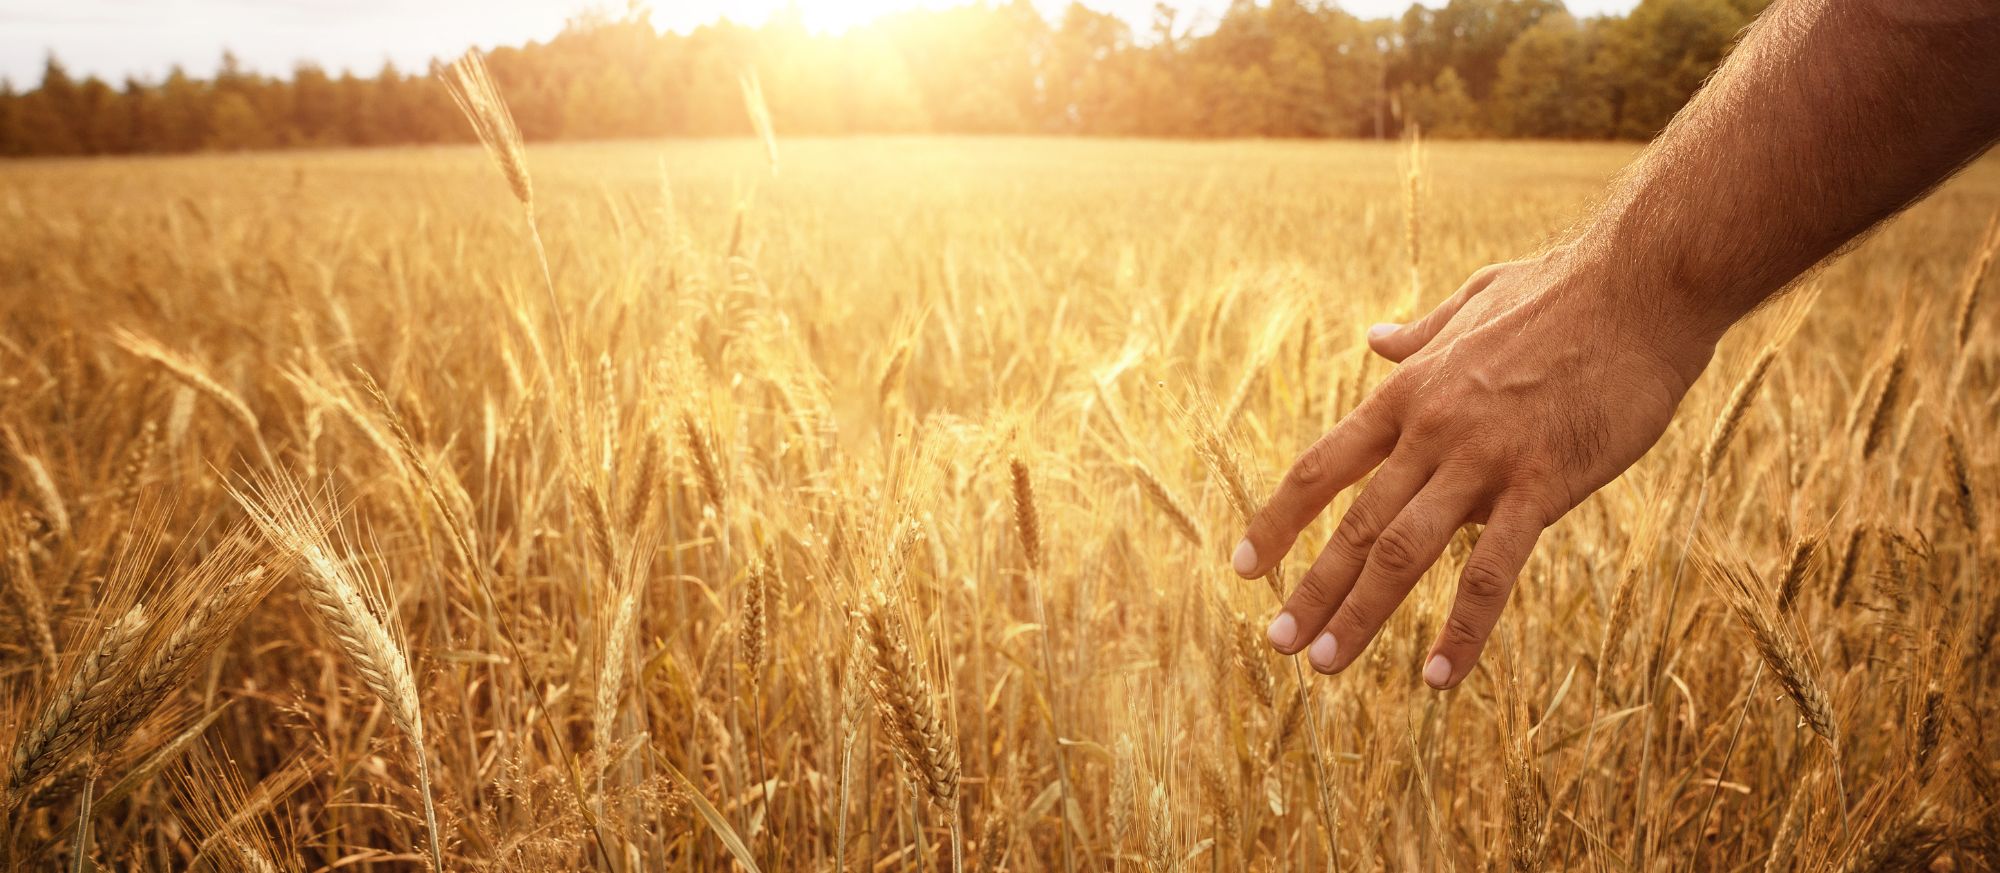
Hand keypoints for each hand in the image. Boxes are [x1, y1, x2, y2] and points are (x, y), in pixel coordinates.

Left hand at [1234, 251, 1713, 688]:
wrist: (1645, 284)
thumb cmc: (1566, 292)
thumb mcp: (1475, 302)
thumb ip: (1422, 334)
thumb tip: (1376, 339)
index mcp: (1408, 392)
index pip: (1323, 467)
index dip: (1278, 520)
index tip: (1244, 567)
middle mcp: (1431, 429)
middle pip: (1355, 523)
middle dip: (1310, 589)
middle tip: (1276, 642)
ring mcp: (1484, 458)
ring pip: (1403, 552)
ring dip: (1360, 614)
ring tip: (1325, 664)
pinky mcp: (1544, 483)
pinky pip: (1492, 571)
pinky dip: (1462, 628)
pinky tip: (1439, 676)